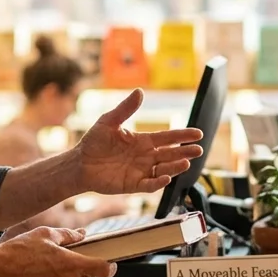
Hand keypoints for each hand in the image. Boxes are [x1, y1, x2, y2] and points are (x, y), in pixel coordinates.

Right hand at [0, 227, 117, 276]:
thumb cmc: (19, 251)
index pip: (103, 270)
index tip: (111, 265)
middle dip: (82, 271)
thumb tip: (83, 234)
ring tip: (46, 270)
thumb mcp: (45, 234)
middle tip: (67, 262)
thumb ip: (68, 235)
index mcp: (71, 264)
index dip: (110, 267)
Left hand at [74, 90, 203, 194]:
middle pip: (170, 154)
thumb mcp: (109, 121)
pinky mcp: (132, 185)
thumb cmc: (93, 142)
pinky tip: (166, 178)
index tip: (198, 134)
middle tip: (199, 150)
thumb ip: (125, 109)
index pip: (167, 138)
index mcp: (143, 141)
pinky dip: (158, 182)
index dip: (182, 136)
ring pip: (164, 169)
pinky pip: (149, 185)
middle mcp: (145, 156)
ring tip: (186, 162)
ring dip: (175, 167)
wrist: (79, 163)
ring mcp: (140, 171)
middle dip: (185, 152)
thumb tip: (140, 91)